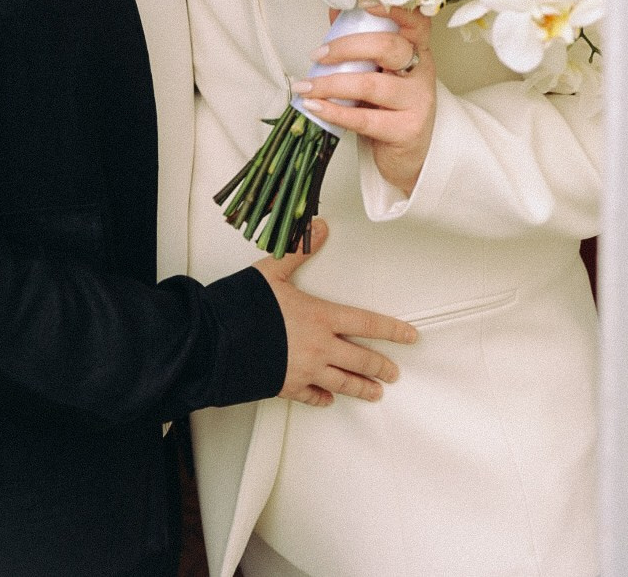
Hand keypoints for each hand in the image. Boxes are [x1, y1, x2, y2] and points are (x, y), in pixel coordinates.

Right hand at [255, 219, 417, 406]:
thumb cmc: (244, 307)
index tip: (410, 336)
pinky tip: (328, 399)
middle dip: (381, 366)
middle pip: (360, 360)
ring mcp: (304, 370)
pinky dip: (322, 398)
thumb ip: (297, 251)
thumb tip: (319, 228)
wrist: (217, 341)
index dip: (392, 331)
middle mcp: (318, 347)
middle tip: (393, 372)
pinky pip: (312, 396)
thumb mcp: (271, 272)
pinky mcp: (287, 386)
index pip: (366, 324)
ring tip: (374, 393)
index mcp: (320, 317)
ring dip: (361, 388)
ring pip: (343, 383)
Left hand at [290, 3, 436, 195]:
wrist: (409, 154)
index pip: (416, 22)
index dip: (393, 9)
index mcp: (417, 51)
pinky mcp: (406, 130)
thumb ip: (361, 41)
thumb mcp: (380, 71)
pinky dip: (334, 111)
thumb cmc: (391, 106)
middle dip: (346, 47)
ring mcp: (417, 102)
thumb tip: (336, 11)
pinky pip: (365, 118)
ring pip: (371, 84)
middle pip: (388, 48)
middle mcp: (422, 73)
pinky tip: (315, 106)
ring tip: (306, 86)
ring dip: (331, 83)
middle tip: (318, 54)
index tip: (363, 3)